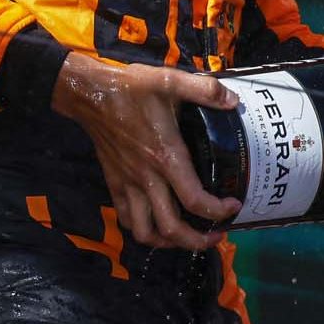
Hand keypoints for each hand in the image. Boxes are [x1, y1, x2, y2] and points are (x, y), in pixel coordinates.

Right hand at [51, 53, 242, 249]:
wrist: (90, 94)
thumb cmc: (131, 89)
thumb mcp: (170, 80)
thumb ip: (205, 90)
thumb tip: (233, 102)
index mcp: (166, 157)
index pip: (195, 200)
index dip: (218, 211)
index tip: (233, 205)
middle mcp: (147, 178)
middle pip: (171, 229)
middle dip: (197, 240)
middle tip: (217, 234)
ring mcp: (128, 185)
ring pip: (146, 232)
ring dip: (169, 242)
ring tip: (187, 235)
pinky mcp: (114, 184)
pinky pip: (127, 219)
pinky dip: (144, 229)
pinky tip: (157, 222)